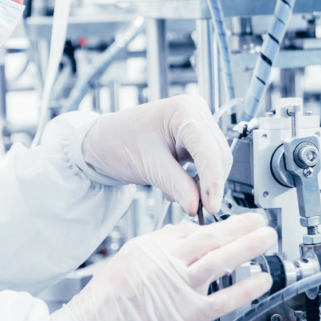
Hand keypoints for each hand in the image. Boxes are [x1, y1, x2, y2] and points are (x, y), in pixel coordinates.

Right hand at [62, 213, 275, 320]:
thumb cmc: (109, 294)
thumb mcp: (132, 255)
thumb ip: (161, 241)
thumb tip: (186, 229)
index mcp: (155, 248)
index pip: (194, 230)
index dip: (221, 224)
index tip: (239, 220)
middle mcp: (169, 265)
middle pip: (211, 239)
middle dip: (241, 228)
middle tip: (261, 220)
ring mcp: (179, 290)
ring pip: (220, 262)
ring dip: (248, 248)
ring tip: (267, 239)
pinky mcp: (187, 315)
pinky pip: (222, 300)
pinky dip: (245, 289)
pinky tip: (262, 280)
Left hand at [81, 95, 230, 213]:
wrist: (102, 142)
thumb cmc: (118, 142)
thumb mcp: (148, 166)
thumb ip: (177, 185)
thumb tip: (197, 205)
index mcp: (184, 110)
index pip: (208, 149)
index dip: (213, 180)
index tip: (212, 206)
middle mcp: (195, 112)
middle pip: (217, 154)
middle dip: (210, 184)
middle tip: (199, 209)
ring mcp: (196, 123)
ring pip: (215, 160)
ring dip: (204, 184)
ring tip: (184, 199)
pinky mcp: (193, 138)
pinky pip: (206, 162)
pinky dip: (198, 180)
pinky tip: (180, 189)